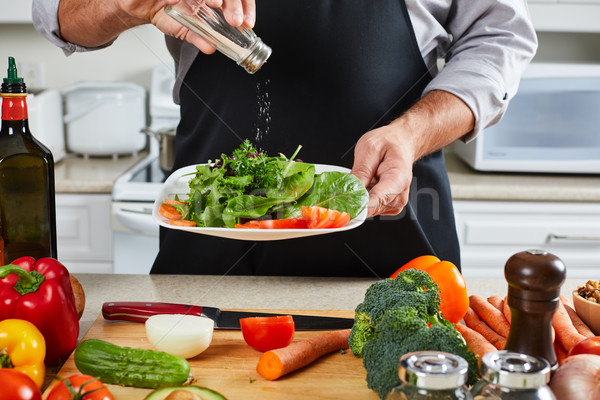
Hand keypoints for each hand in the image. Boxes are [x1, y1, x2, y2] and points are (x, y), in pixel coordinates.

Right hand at [134, 0, 255, 53]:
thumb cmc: (163, 11)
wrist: (137, 3)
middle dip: (232, 2)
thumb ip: (199, 37)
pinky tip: (176, 1)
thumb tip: (212, 48)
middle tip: (234, 19)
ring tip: (215, 3)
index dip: (245, 8)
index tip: (247, 23)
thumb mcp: (184, 29)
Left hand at [351, 90, 474, 217]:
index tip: (344, 207)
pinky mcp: (389, 206)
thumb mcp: (370, 148)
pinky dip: (364, 199)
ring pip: (368, 210)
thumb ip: (361, 171)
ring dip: (360, 198)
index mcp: (398, 179)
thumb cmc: (389, 143)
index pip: (376, 201)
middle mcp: (399, 195)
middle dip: (355, 199)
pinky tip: (367, 185)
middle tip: (348, 184)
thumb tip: (349, 190)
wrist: (402, 143)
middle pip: (370, 208)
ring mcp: (395, 203)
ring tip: (364, 179)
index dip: (357, 206)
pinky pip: (370, 208)